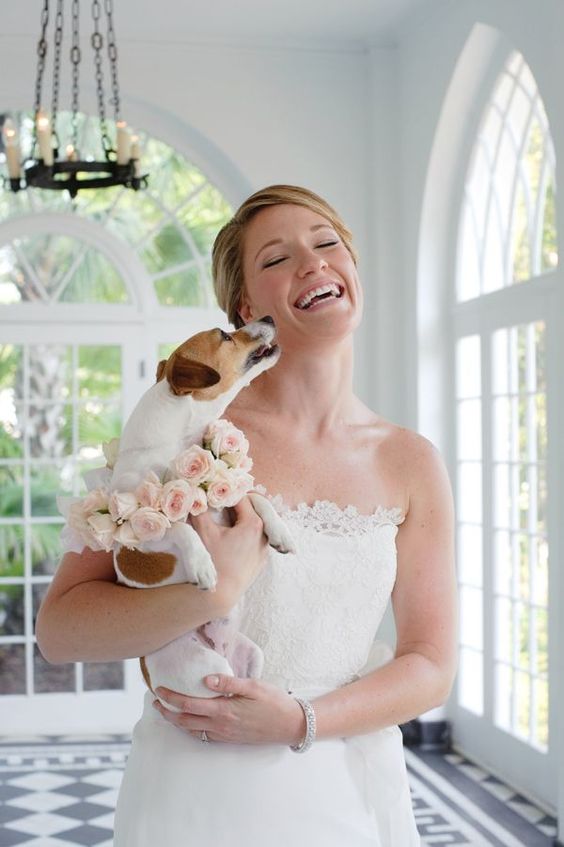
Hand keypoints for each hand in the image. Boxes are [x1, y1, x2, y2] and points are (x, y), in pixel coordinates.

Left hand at [152, 675, 305, 745]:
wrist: (290, 725)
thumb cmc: (274, 702)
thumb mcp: (254, 686)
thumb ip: (229, 683)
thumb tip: (207, 679)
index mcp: (224, 710)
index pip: (189, 704)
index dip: (171, 698)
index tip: (158, 689)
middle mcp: (220, 725)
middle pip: (185, 721)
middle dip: (166, 712)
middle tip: (154, 702)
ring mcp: (224, 734)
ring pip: (192, 730)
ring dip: (176, 722)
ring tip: (166, 712)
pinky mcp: (230, 739)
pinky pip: (204, 736)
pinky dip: (191, 729)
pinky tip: (190, 722)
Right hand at [189, 497, 268, 611]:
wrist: (220, 594)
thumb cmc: (213, 562)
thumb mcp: (204, 531)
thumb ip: (200, 509)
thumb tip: (196, 494)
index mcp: (254, 523)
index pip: (241, 497)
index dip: (226, 492)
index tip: (215, 491)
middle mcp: (264, 534)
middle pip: (251, 510)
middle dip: (234, 505)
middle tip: (219, 502)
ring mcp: (265, 549)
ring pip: (255, 525)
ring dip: (240, 519)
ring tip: (225, 519)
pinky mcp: (261, 560)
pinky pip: (256, 540)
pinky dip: (245, 534)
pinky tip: (232, 537)